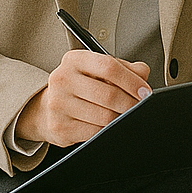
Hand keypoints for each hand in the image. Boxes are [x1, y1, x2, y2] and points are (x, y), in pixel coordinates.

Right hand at [16, 49, 151, 146]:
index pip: (109, 66)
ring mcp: (58, 104)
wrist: (47, 108)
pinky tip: (109, 124)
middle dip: (131, 103)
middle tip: (141, 106)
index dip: (131, 80)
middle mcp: (62, 79)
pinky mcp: (59, 127)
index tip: (144, 91)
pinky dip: (108, 129)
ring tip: (125, 114)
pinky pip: (95, 132)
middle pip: (108, 94)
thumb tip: (142, 75)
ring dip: (121, 117)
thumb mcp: (99, 69)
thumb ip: (124, 67)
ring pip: (104, 116)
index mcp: (75, 59)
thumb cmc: (80, 85)